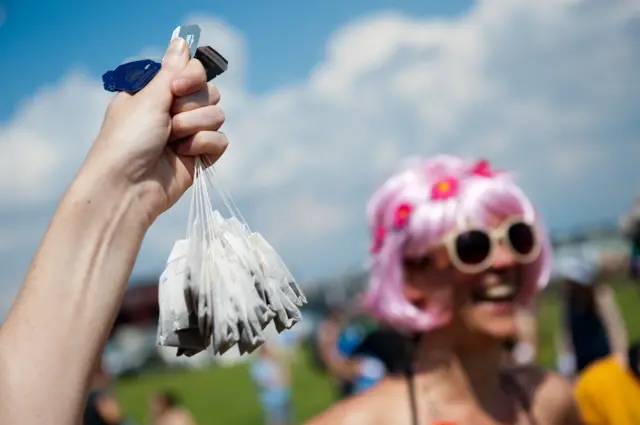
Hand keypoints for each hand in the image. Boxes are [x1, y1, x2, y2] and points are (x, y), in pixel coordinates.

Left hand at [84, 37, 227, 224]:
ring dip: (194, 127)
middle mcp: (174, 110)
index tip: (177, 88)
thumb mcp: (147, 99)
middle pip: (209, 92)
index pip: (193, 71)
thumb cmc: (127, 141)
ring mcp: (188, 133)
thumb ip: (171, 71)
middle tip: (169, 120)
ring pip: (217, 115)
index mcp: (158, 92)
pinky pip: (221, 140)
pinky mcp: (200, 155)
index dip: (191, 77)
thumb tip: (181, 41)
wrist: (128, 187)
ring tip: (173, 141)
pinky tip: (185, 155)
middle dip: (191, 106)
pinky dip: (204, 146)